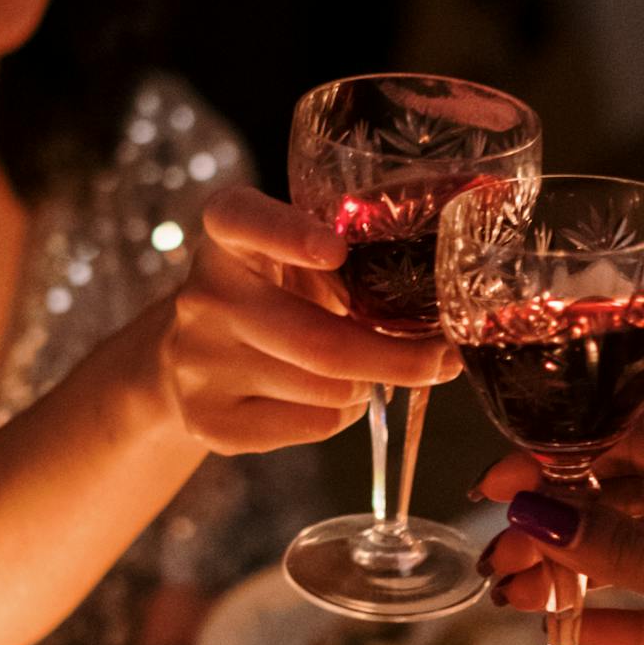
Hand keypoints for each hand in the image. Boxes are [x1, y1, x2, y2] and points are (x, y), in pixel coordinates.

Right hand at [157, 187, 457, 455]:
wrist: (199, 353)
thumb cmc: (277, 290)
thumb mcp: (300, 254)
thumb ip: (349, 259)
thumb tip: (444, 306)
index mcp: (228, 231)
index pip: (244, 220)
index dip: (289, 235)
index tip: (335, 250)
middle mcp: (205, 293)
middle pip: (318, 342)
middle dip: (399, 359)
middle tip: (445, 360)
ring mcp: (199, 360)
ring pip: (328, 390)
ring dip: (369, 385)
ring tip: (364, 372)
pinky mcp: (207, 418)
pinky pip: (314, 424)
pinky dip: (344, 415)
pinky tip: (331, 397)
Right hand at [476, 421, 643, 644]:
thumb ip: (623, 550)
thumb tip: (535, 514)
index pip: (634, 444)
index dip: (560, 462)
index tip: (497, 486)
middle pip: (632, 498)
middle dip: (562, 525)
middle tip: (497, 555)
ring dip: (583, 573)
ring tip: (515, 595)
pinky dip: (622, 617)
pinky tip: (570, 630)